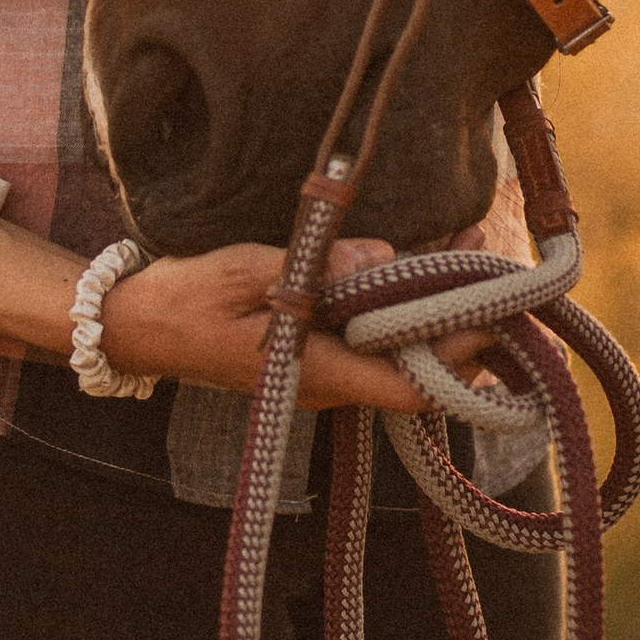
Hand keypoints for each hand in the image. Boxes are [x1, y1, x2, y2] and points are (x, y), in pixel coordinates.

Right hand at [100, 232, 499, 411]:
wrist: (134, 327)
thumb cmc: (185, 301)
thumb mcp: (246, 273)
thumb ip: (316, 270)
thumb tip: (383, 256)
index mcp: (314, 373)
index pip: (406, 387)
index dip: (458, 360)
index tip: (497, 322)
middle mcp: (326, 384)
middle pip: (411, 368)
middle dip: (460, 325)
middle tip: (504, 275)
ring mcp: (320, 372)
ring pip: (393, 350)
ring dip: (433, 308)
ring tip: (472, 252)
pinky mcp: (312, 353)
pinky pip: (369, 336)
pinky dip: (398, 303)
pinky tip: (422, 260)